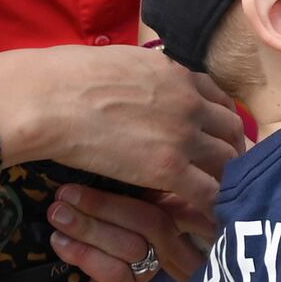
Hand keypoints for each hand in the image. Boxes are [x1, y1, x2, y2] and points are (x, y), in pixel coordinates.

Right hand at [0, 45, 247, 216]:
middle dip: (232, 150)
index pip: (217, 98)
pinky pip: (208, 192)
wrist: (48, 98)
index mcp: (175, 74)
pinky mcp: (169, 167)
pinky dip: (214, 206)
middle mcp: (189, 101)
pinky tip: (212, 219)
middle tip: (226, 172)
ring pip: (227, 160)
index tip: (219, 137)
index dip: (221, 121)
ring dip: (227, 179)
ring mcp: (183, 134)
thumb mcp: (117, 62)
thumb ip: (139, 76)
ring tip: (223, 198)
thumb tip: (132, 81)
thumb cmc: (64, 77)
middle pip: (232, 130)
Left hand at [47, 182, 210, 281]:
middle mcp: (165, 238)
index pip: (177, 198)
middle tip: (64, 194)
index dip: (168, 182)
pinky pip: (115, 273)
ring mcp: (147, 265)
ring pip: (132, 246)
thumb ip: (115, 177)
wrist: (47, 260)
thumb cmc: (76, 210)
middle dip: (104, 206)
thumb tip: (110, 148)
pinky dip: (85, 255)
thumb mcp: (98, 185)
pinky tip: (60, 243)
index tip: (119, 175)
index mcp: (166, 205)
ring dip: (89, 229)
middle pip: (153, 220)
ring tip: (58, 215)